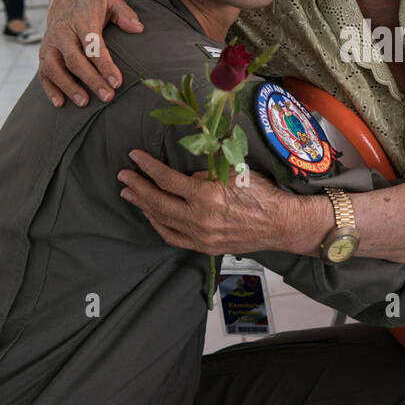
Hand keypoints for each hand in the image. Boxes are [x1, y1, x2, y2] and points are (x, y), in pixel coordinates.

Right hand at [38, 0, 143, 106]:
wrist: (64, 4)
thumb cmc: (92, 8)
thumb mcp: (109, 2)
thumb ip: (124, 13)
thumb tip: (138, 28)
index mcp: (80, 20)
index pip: (92, 44)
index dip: (104, 65)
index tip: (117, 82)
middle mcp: (62, 32)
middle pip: (74, 60)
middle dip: (91, 80)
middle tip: (107, 97)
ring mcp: (50, 44)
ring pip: (54, 68)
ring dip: (68, 87)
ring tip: (84, 103)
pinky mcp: (42, 54)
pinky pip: (43, 73)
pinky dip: (50, 89)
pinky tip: (60, 103)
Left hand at [118, 149, 295, 255]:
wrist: (281, 223)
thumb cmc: (262, 193)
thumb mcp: (233, 171)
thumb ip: (204, 173)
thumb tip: (184, 175)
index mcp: (206, 195)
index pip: (167, 179)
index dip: (147, 167)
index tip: (134, 157)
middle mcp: (200, 218)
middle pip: (158, 201)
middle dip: (137, 187)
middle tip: (122, 176)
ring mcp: (201, 236)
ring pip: (162, 220)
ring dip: (143, 206)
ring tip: (129, 194)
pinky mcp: (205, 247)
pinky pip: (173, 237)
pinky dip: (158, 225)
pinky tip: (150, 216)